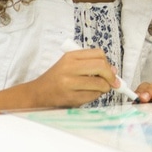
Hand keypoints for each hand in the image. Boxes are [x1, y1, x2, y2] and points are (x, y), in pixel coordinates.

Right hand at [0, 48, 116, 113]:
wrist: (37, 93)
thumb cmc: (57, 78)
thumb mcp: (70, 65)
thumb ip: (90, 64)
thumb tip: (113, 71)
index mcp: (70, 57)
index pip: (99, 54)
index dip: (108, 63)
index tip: (110, 71)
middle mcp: (69, 68)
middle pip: (101, 66)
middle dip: (111, 76)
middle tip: (112, 82)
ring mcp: (69, 83)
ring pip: (99, 83)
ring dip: (104, 88)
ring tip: (99, 89)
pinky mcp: (70, 97)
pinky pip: (92, 96)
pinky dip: (95, 96)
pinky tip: (88, 94)